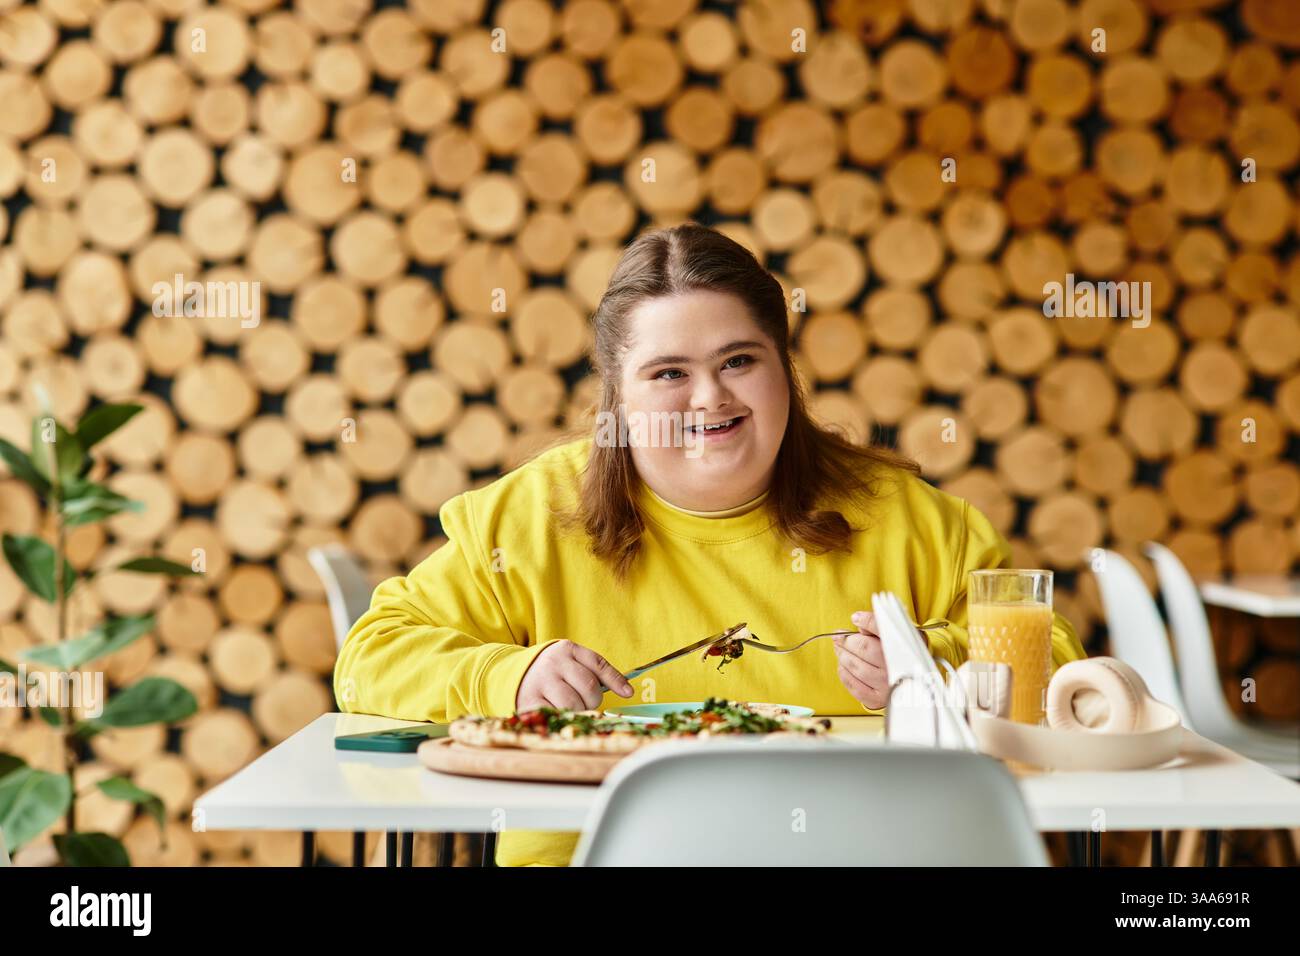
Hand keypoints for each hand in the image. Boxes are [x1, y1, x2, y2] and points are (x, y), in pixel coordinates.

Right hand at [516, 640, 632, 711]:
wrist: (514, 674)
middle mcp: (554, 663)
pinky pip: (557, 714)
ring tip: (572, 706)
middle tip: (585, 701)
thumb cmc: (551, 671)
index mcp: (567, 649)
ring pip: (574, 703)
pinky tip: (560, 712)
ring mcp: (541, 682)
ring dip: (579, 710)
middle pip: (589, 687)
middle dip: (593, 700)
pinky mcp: (531, 700)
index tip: (628, 693)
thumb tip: (626, 690)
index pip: (598, 664)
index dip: (615, 680)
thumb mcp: (570, 662)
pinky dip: (564, 717)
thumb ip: (593, 671)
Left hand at [833, 611, 928, 709]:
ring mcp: (886, 685)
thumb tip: (858, 621)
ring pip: (855, 666)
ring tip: (840, 650)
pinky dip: (844, 673)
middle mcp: (895, 667)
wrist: (916, 683)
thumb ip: (881, 627)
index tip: (856, 618)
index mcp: (904, 648)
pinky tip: (844, 666)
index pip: (882, 629)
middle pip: (862, 648)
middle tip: (838, 636)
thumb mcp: (902, 637)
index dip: (866, 621)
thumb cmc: (903, 656)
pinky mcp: (877, 699)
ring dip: (842, 656)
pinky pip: (853, 685)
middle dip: (846, 640)